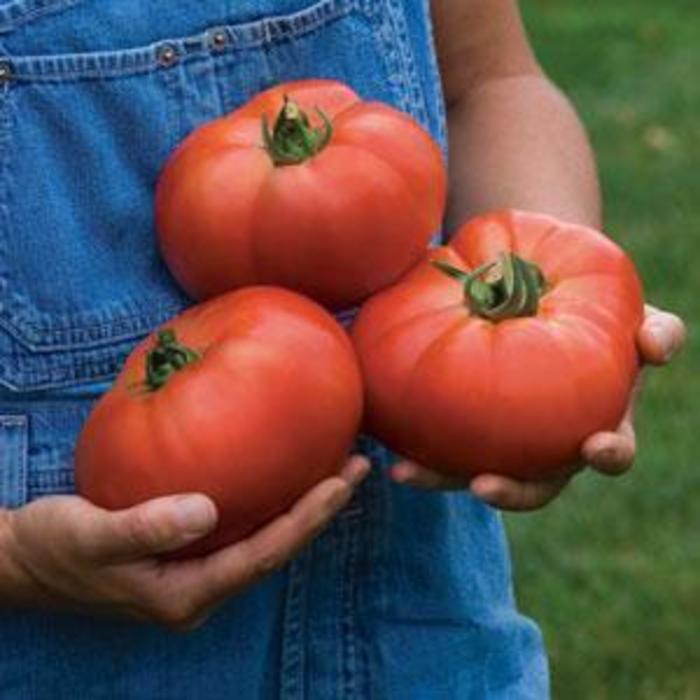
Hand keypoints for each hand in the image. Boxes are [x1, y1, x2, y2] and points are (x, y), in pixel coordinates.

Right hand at [0, 455, 368, 629]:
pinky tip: (283, 475)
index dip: (306, 520)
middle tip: (357, 467)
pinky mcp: (188, 555)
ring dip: (302, 507)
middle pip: (275, 551)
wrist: (26, 560)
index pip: (263, 556)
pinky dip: (271, 503)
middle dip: (319, 512)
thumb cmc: (55, 548)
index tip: (342, 483)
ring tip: (336, 469)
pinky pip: (244, 530)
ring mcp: (196, 575)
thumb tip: (205, 511)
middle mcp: (200, 591)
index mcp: (186, 595)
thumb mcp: (92, 537)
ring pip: (264, 541)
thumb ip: (145, 527)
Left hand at [391, 305, 685, 510]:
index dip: (607, 456)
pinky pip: (437, 440)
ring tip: (404, 471)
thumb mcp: (633, 316)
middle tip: (482, 486)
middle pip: (535, 484)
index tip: (593, 447)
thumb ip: (654, 330)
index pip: (611, 451)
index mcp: (598, 423)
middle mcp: (551, 444)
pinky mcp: (464, 428)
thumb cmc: (597, 314)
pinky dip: (412, 443)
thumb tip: (656, 344)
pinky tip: (381, 439)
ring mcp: (505, 441)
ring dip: (440, 476)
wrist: (545, 299)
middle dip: (510, 492)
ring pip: (472, 471)